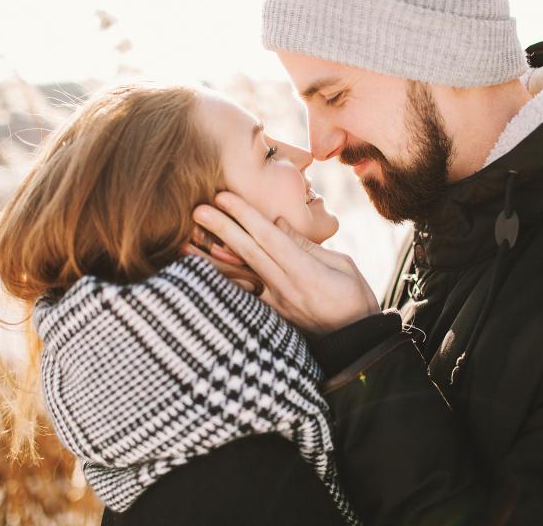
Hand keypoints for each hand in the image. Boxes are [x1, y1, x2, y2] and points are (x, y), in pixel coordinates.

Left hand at [191, 192, 379, 334]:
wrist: (359, 346)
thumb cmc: (356, 300)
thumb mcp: (342, 266)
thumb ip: (306, 245)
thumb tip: (278, 222)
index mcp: (306, 272)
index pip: (269, 237)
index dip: (245, 215)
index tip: (224, 196)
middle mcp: (285, 289)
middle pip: (247, 253)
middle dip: (221, 229)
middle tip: (197, 209)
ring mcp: (276, 307)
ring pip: (237, 279)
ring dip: (209, 260)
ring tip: (184, 245)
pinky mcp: (272, 319)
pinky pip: (241, 299)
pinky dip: (220, 285)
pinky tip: (201, 276)